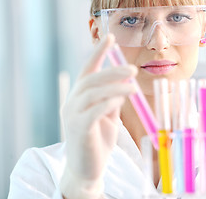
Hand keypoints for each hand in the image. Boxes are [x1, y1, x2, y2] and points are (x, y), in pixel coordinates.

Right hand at [59, 34, 136, 197]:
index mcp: (80, 96)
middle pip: (91, 79)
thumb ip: (113, 98)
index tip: (110, 37)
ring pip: (92, 93)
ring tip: (133, 86)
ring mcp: (72, 116)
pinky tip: (119, 101)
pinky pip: (92, 112)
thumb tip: (126, 81)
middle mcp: (73, 102)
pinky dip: (106, 103)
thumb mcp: (108, 116)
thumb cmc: (98, 140)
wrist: (86, 169)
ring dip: (114, 87)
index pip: (88, 69)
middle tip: (132, 70)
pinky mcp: (78, 130)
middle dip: (112, 71)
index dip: (98, 53)